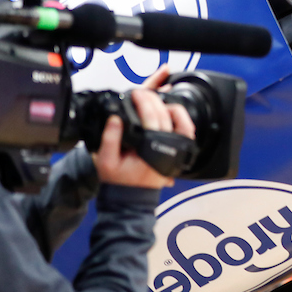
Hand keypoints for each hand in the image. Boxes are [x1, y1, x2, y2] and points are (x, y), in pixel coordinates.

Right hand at [92, 66, 195, 188]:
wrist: (130, 198)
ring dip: (171, 107)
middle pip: (166, 116)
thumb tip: (115, 118)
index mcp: (149, 149)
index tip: (136, 94)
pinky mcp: (178, 151)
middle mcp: (167, 148)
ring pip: (183, 122)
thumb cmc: (119, 180)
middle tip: (143, 93)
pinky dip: (181, 119)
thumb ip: (110, 138)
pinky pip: (186, 131)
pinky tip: (170, 112)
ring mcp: (175, 150)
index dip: (143, 102)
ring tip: (156, 99)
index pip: (151, 118)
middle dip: (154, 99)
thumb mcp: (106, 161)